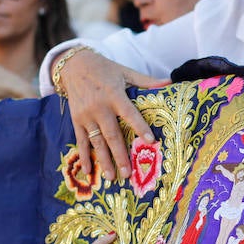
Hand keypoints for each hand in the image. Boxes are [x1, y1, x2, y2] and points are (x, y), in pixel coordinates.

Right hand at [61, 49, 163, 181]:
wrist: (73, 66)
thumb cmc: (104, 69)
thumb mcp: (125, 72)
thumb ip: (146, 81)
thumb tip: (169, 82)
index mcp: (114, 95)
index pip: (130, 113)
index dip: (140, 127)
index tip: (151, 141)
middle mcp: (99, 107)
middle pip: (112, 134)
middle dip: (120, 155)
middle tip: (128, 173)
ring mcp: (86, 115)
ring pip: (97, 142)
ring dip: (104, 160)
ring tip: (112, 177)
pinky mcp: (76, 120)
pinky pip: (81, 141)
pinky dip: (84, 157)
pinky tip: (89, 171)